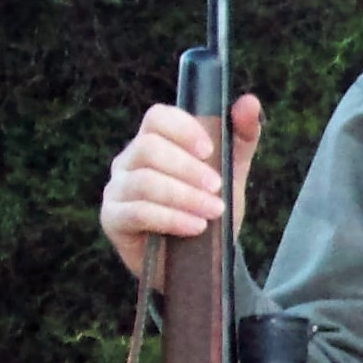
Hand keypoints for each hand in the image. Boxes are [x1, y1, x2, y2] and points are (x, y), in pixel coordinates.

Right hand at [100, 93, 260, 279]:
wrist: (199, 261)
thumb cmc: (208, 208)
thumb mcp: (231, 172)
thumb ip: (241, 137)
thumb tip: (249, 101)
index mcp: (154, 141)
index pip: (157, 117)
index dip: (183, 129)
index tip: (210, 151)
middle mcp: (129, 161)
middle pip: (149, 148)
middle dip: (188, 169)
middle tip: (217, 188)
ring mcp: (116, 189)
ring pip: (144, 181)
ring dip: (184, 196)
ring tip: (212, 212)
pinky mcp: (112, 219)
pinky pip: (137, 212)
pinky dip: (170, 218)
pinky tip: (194, 227)